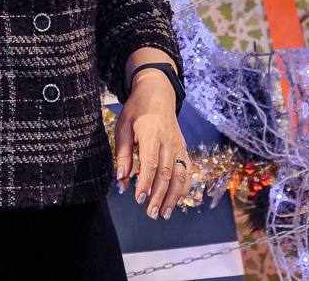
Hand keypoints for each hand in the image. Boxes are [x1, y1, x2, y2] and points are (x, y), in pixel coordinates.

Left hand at [114, 71, 189, 220]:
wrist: (158, 94)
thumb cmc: (136, 111)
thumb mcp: (123, 127)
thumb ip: (123, 153)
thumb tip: (121, 178)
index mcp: (151, 134)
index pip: (150, 163)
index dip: (145, 183)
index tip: (139, 199)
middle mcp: (168, 141)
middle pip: (166, 173)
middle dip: (159, 195)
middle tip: (151, 213)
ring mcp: (179, 145)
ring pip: (180, 175)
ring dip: (173, 196)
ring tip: (165, 213)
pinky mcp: (184, 149)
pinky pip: (188, 170)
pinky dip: (184, 187)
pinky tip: (178, 201)